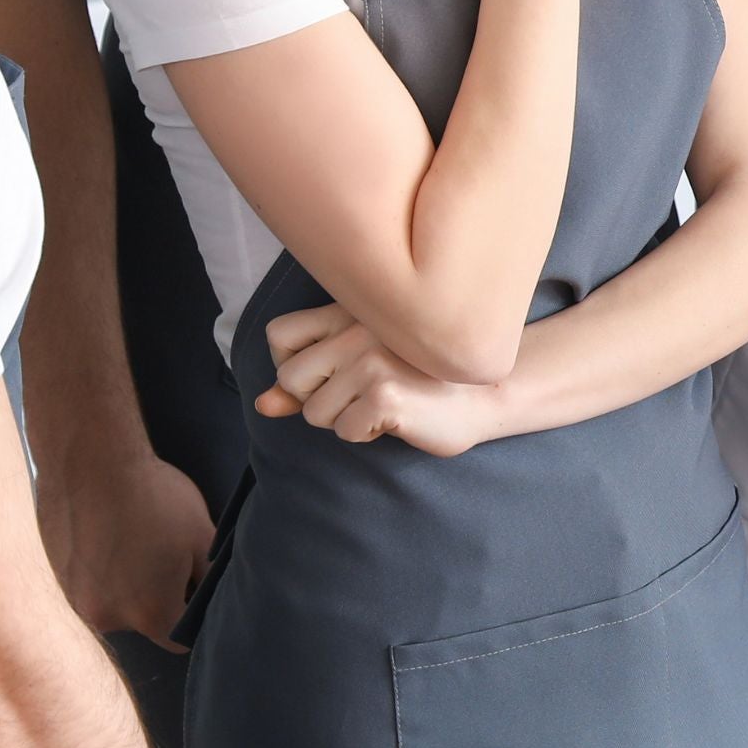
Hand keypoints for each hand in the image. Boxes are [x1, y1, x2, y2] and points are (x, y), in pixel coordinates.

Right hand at [36, 442, 211, 645]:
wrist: (90, 462)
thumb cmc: (154, 497)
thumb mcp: (202, 537)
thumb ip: (210, 580)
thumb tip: (215, 602)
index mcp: (149, 614)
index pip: (179, 638)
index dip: (191, 615)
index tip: (193, 589)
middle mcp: (108, 617)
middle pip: (144, 621)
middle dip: (158, 597)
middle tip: (162, 554)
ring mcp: (75, 599)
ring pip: (113, 602)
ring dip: (125, 583)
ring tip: (132, 542)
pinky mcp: (55, 578)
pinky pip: (87, 585)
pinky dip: (99, 570)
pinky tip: (107, 537)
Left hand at [256, 304, 509, 456]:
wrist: (485, 395)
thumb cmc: (422, 382)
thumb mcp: (362, 368)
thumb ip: (311, 383)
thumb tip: (262, 405)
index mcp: (350, 313)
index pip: (279, 335)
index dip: (289, 365)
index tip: (324, 376)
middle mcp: (357, 330)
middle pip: (291, 379)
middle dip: (317, 402)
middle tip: (360, 395)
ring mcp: (372, 362)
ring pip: (314, 412)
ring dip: (344, 421)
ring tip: (382, 404)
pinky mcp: (385, 395)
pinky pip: (344, 431)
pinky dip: (366, 434)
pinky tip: (396, 419)